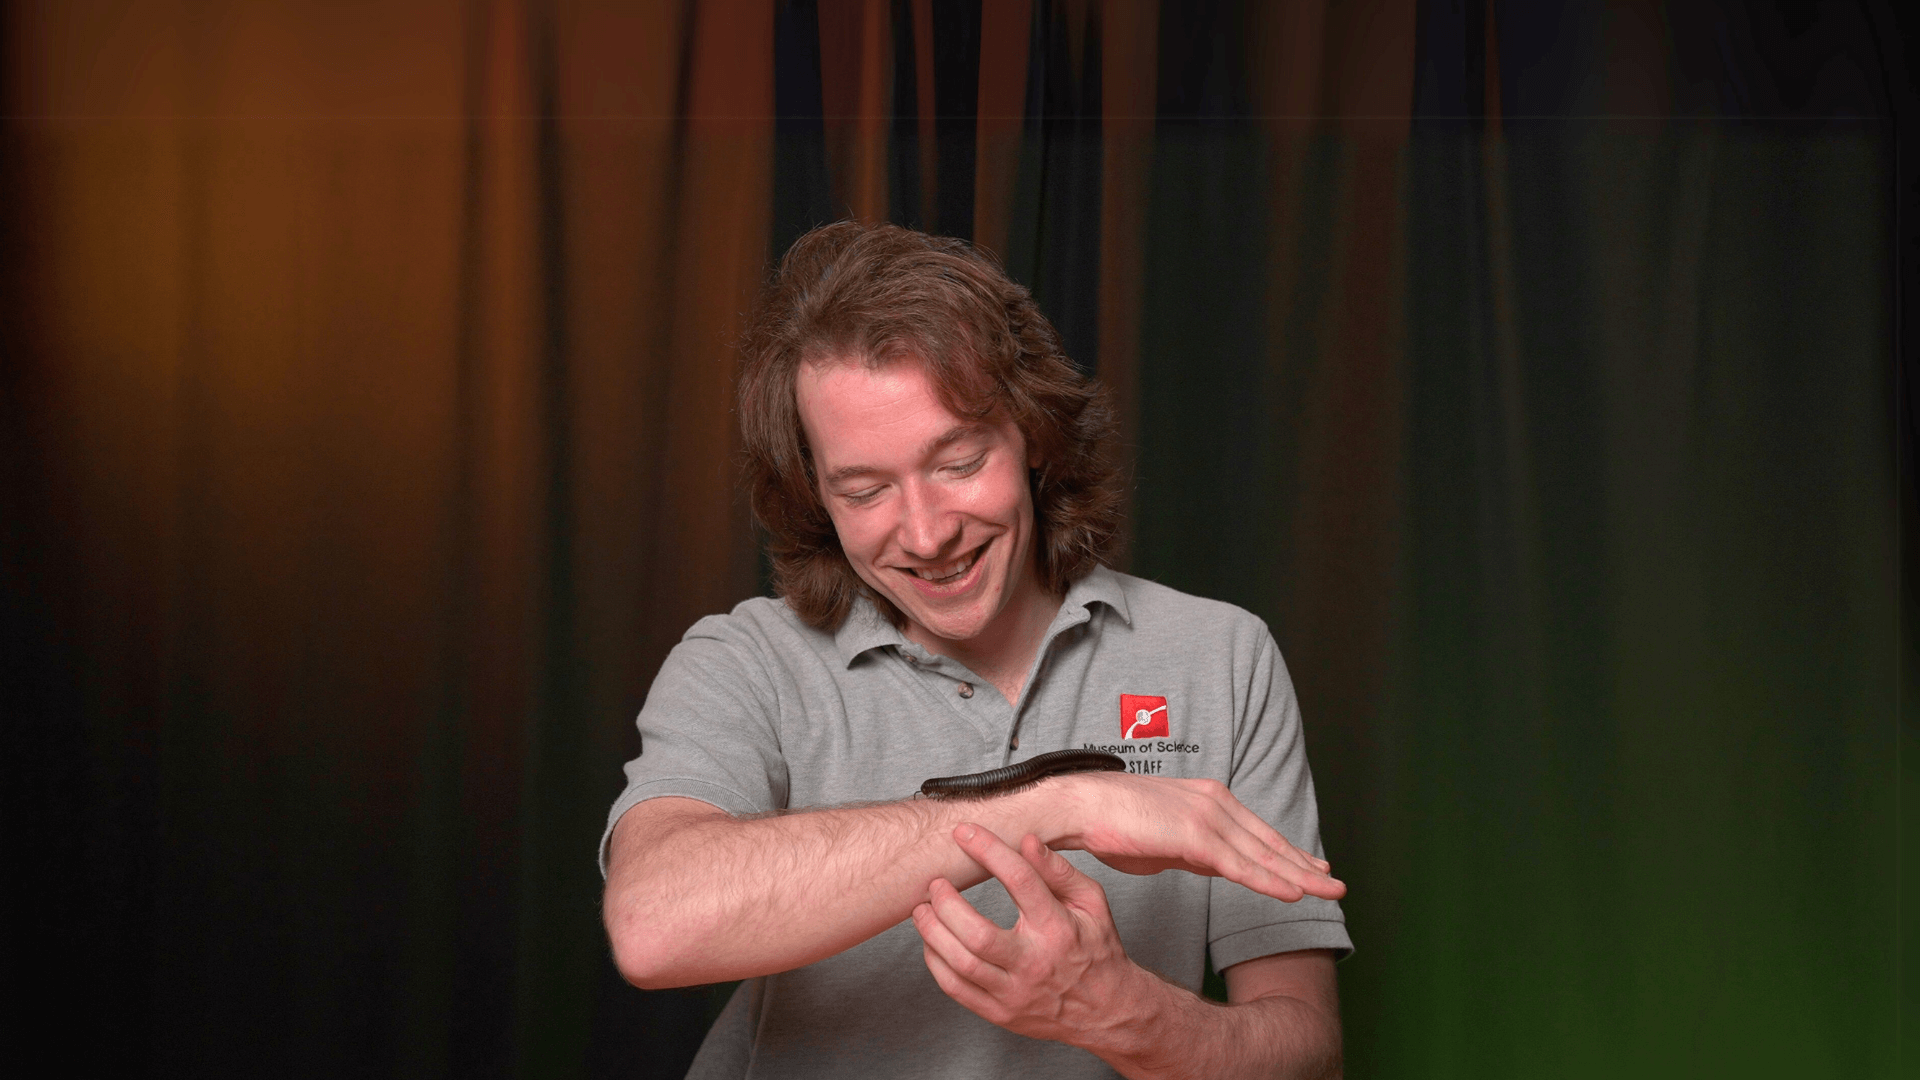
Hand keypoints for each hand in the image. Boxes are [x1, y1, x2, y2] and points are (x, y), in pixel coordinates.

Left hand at [912, 824, 1162, 1047]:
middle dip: (947, 904)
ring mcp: (1015, 993)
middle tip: (935, 883)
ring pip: (961, 964)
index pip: (1020, 881)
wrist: (1108, 1011)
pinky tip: (932, 942)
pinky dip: (935, 962)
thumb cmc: (1097, 949)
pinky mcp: (1000, 1013)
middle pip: (978, 934)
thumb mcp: (1091, 903)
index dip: (989, 850)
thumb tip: (1027, 839)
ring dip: (932, 932)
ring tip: (923, 909)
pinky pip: (956, 989)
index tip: (965, 832)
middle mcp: (1035, 963)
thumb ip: (1058, 871)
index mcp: (1059, 929)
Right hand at [1051, 773, 1345, 903]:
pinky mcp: (1195, 836)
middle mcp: (1215, 803)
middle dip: (1304, 865)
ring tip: (1329, 891)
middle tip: (1335, 883)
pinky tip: (1293, 893)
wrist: (1079, 806)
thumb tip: (1216, 865)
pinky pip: (1240, 866)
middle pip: (1268, 843)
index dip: (1287, 852)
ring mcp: (1208, 818)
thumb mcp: (1164, 840)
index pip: (1257, 832)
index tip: (1311, 866)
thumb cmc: (1111, 823)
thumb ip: (1195, 850)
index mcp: (1208, 800)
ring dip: (1299, 876)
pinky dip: (1270, 881)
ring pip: (1262, 855)